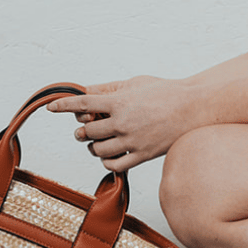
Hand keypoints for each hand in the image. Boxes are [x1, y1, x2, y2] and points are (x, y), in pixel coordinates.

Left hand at [47, 76, 192, 172]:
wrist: (194, 107)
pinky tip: (110, 153)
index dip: (64, 106)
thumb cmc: (167, 92)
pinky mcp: (142, 155)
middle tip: (87, 127)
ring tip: (99, 141)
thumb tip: (86, 92)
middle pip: (87, 131)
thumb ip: (110, 89)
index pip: (83, 104)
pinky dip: (106, 161)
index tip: (53, 108)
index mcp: (120, 102)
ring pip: (97, 150)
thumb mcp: (136, 83)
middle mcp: (123, 122)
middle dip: (83, 130)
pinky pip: (114, 165)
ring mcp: (132, 141)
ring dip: (93, 146)